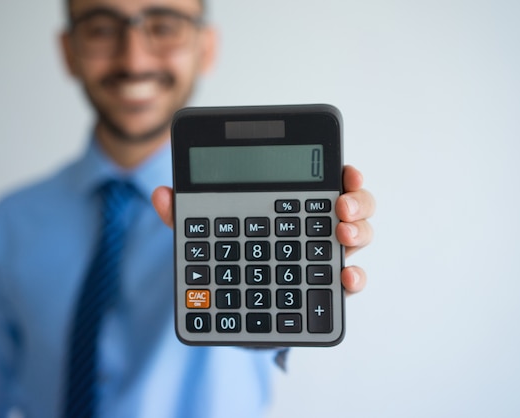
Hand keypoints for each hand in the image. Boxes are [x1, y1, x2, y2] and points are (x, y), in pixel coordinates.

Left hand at [152, 165, 374, 294]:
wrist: (236, 306)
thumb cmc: (229, 259)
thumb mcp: (207, 234)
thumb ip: (188, 215)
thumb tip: (161, 194)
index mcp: (294, 204)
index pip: (325, 180)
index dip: (344, 174)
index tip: (347, 172)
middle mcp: (317, 227)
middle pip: (355, 205)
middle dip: (357, 200)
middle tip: (341, 206)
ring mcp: (324, 257)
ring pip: (358, 237)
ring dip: (358, 233)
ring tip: (342, 235)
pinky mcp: (326, 289)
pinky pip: (349, 281)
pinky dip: (354, 278)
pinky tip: (346, 277)